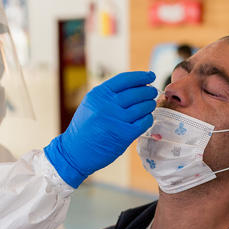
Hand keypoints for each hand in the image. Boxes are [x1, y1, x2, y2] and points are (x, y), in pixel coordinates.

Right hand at [44, 71, 156, 187]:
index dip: (141, 77)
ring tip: (150, 105)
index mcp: (98, 95)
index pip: (125, 79)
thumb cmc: (85, 128)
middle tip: (152, 92)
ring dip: (150, 104)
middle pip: (136, 93)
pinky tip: (147, 118)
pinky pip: (143, 122)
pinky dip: (148, 119)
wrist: (75, 152)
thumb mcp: (91, 104)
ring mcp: (116, 120)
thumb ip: (108, 95)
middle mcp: (107, 105)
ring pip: (142, 107)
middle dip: (148, 91)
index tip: (150, 76)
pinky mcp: (124, 135)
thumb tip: (135, 86)